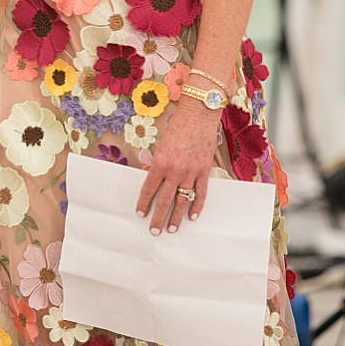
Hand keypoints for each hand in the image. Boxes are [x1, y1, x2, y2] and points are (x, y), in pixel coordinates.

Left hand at [135, 100, 217, 233]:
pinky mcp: (204, 170)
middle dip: (158, 218)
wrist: (199, 115)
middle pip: (164, 201)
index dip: (143, 203)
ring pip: (182, 200)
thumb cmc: (179, 127)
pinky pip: (200, 193)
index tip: (141, 213)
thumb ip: (158, 164)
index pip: (148, 190)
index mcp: (160, 163)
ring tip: (172, 229)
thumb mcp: (162, 145)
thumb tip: (153, 179)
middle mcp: (174, 170)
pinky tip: (192, 216)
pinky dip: (196, 206)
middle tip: (154, 230)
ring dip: (176, 217)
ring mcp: (191, 172)